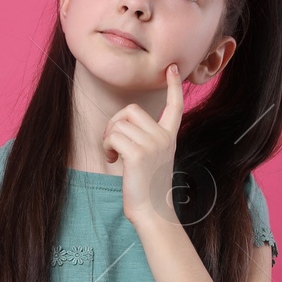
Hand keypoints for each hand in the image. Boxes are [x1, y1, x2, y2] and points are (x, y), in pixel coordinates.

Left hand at [107, 63, 183, 227]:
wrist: (152, 212)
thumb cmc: (147, 187)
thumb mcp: (152, 158)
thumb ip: (145, 138)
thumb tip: (123, 124)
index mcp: (169, 137)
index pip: (175, 106)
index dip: (174, 86)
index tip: (173, 68)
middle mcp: (164, 137)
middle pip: (131, 110)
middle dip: (115, 123)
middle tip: (113, 143)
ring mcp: (153, 145)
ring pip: (118, 124)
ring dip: (108, 138)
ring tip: (113, 156)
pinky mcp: (138, 154)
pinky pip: (113, 136)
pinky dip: (106, 147)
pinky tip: (112, 161)